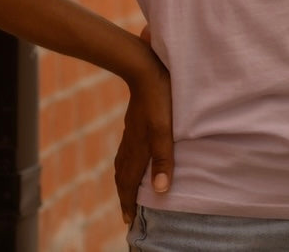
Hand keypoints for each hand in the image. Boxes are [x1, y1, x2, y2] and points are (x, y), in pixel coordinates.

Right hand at [115, 28, 174, 224]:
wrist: (144, 68)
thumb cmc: (159, 99)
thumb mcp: (165, 130)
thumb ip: (163, 159)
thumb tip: (161, 189)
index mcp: (138, 149)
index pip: (129, 182)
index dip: (128, 202)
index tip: (129, 219)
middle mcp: (131, 143)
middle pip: (123, 175)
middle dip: (124, 195)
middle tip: (127, 212)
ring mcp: (131, 132)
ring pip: (124, 162)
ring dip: (125, 179)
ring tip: (128, 190)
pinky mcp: (134, 121)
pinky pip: (127, 149)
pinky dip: (128, 162)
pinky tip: (135, 156)